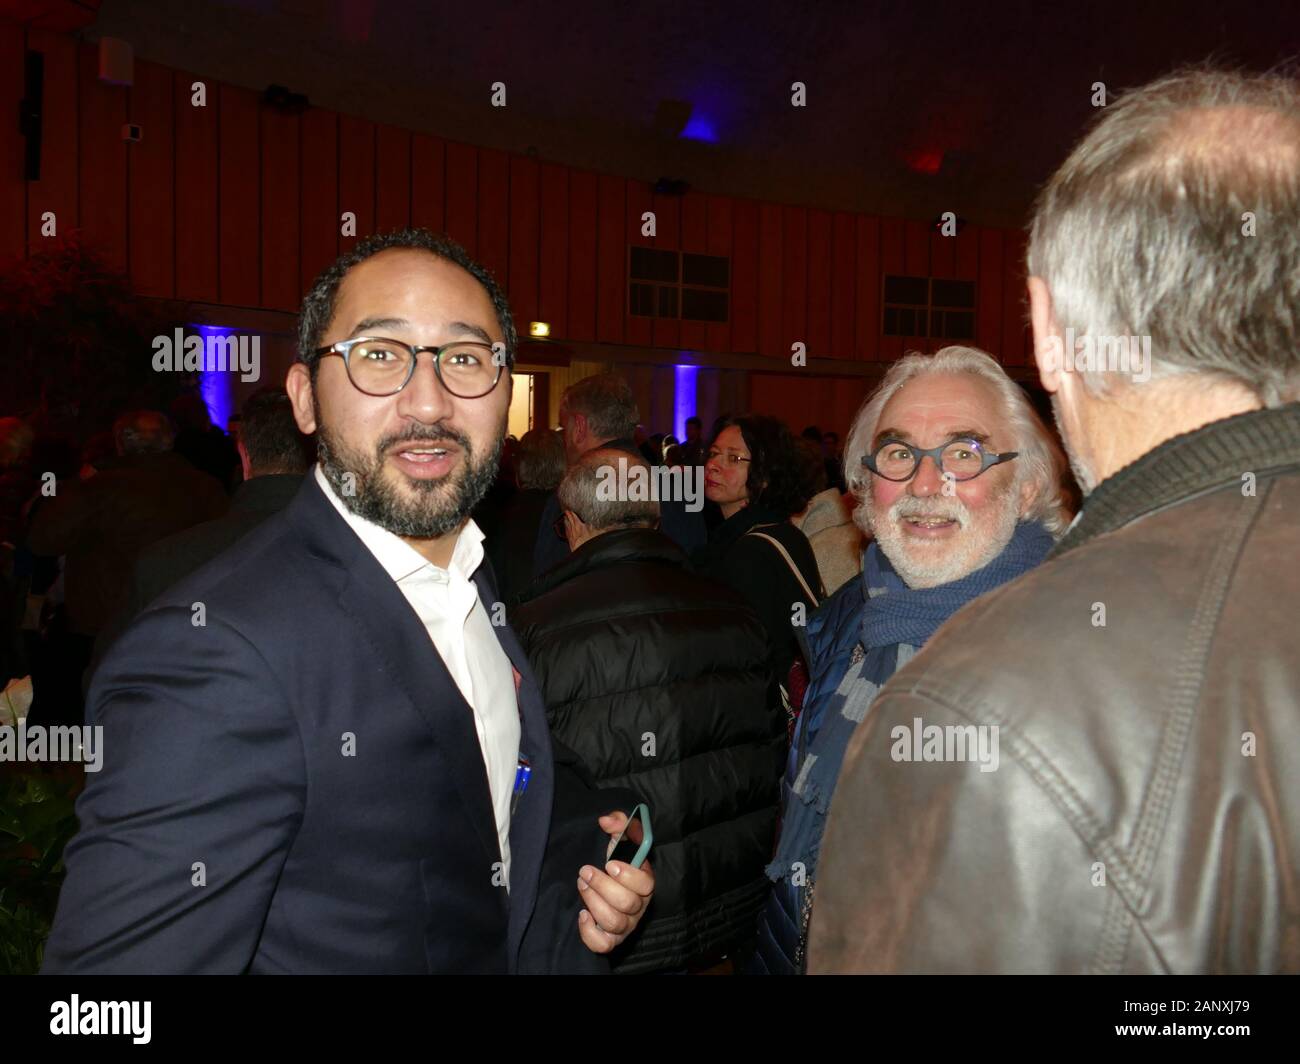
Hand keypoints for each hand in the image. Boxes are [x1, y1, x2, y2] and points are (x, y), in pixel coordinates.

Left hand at [576, 811, 653, 953]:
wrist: (601, 881)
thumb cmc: (614, 859)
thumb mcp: (619, 837)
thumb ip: (618, 823)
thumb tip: (605, 821)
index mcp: (645, 882)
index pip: (646, 884)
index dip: (628, 876)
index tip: (609, 863)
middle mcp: (639, 906)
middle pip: (627, 903)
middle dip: (602, 886)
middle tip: (585, 872)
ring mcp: (626, 925)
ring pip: (615, 922)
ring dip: (594, 903)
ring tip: (581, 885)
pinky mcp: (611, 938)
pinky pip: (604, 944)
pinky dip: (591, 933)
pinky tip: (582, 914)